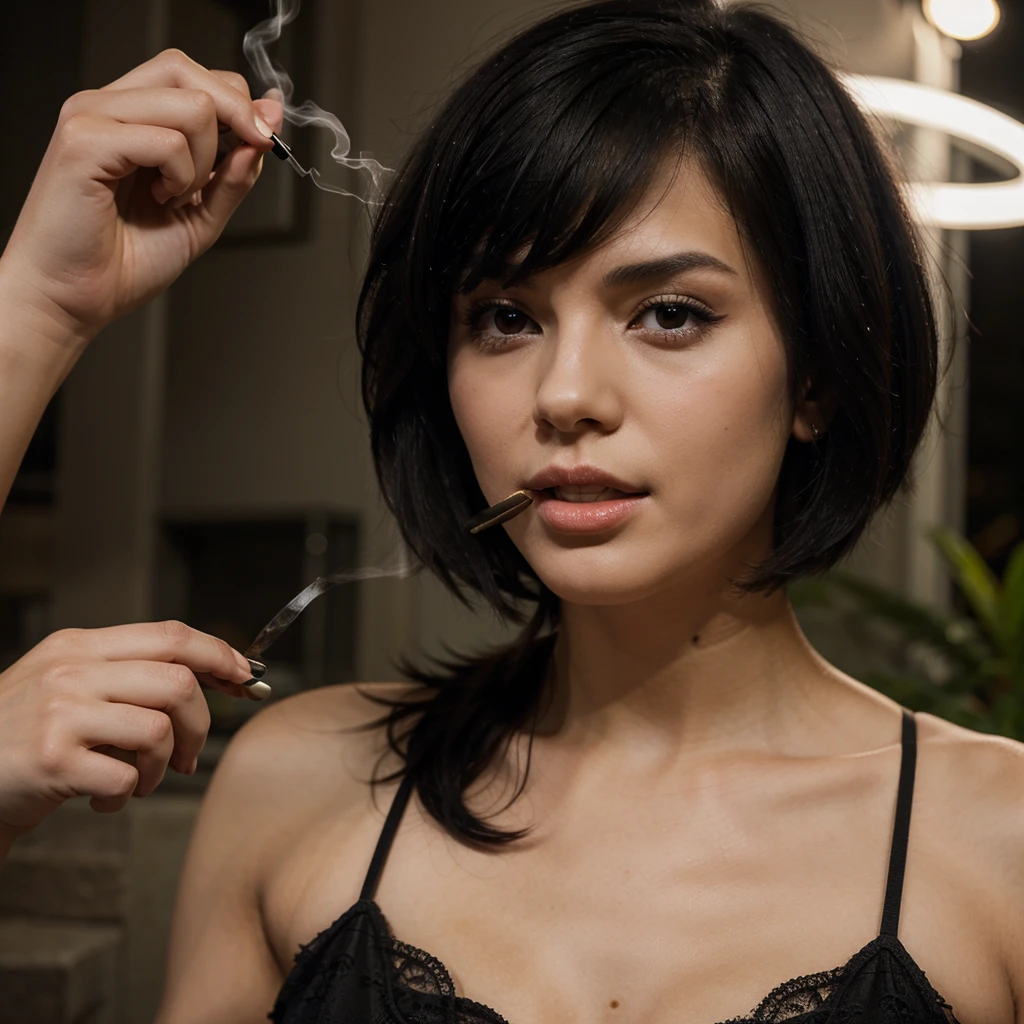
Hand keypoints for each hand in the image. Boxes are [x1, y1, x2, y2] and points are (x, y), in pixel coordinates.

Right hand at [0, 49, 281, 343]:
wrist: (73, 299)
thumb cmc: (122, 262)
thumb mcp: (201, 217)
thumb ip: (233, 175)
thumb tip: (267, 128)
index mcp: (132, 117)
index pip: (194, 75)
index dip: (238, 103)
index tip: (262, 141)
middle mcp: (108, 106)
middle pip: (189, 72)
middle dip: (235, 118)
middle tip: (234, 166)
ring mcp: (92, 117)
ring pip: (190, 105)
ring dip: (204, 162)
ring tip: (173, 197)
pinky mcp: (84, 141)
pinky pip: (166, 141)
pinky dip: (180, 177)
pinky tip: (158, 199)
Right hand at [0, 621, 260, 842]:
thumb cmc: (24, 736)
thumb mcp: (68, 685)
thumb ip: (128, 674)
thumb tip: (216, 674)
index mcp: (78, 646)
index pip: (170, 635)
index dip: (219, 654)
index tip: (246, 676)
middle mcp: (69, 671)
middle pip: (178, 682)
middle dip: (202, 724)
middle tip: (190, 757)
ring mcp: (59, 713)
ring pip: (160, 730)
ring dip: (163, 767)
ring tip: (139, 781)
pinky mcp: (51, 759)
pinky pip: (127, 777)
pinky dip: (126, 798)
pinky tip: (102, 800)